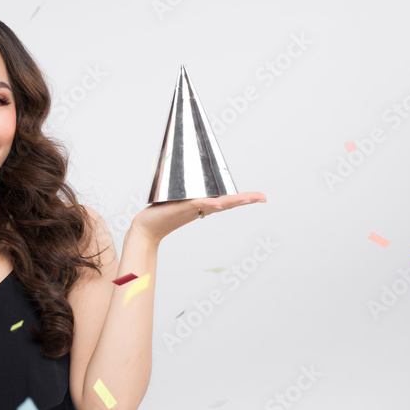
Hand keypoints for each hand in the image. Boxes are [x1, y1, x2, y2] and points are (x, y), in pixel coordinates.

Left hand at [130, 191, 266, 242]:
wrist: (147, 227)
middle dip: (245, 199)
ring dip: (232, 201)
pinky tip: (216, 204)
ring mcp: (193, 209)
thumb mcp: (179, 200)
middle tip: (262, 198)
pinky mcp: (182, 208)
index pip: (228, 200)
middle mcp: (202, 208)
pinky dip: (207, 203)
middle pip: (227, 202)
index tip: (262, 197)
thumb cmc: (162, 213)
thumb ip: (188, 195)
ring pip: (216, 203)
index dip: (245, 198)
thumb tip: (193, 183)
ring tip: (247, 198)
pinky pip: (197, 204)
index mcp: (204, 205)